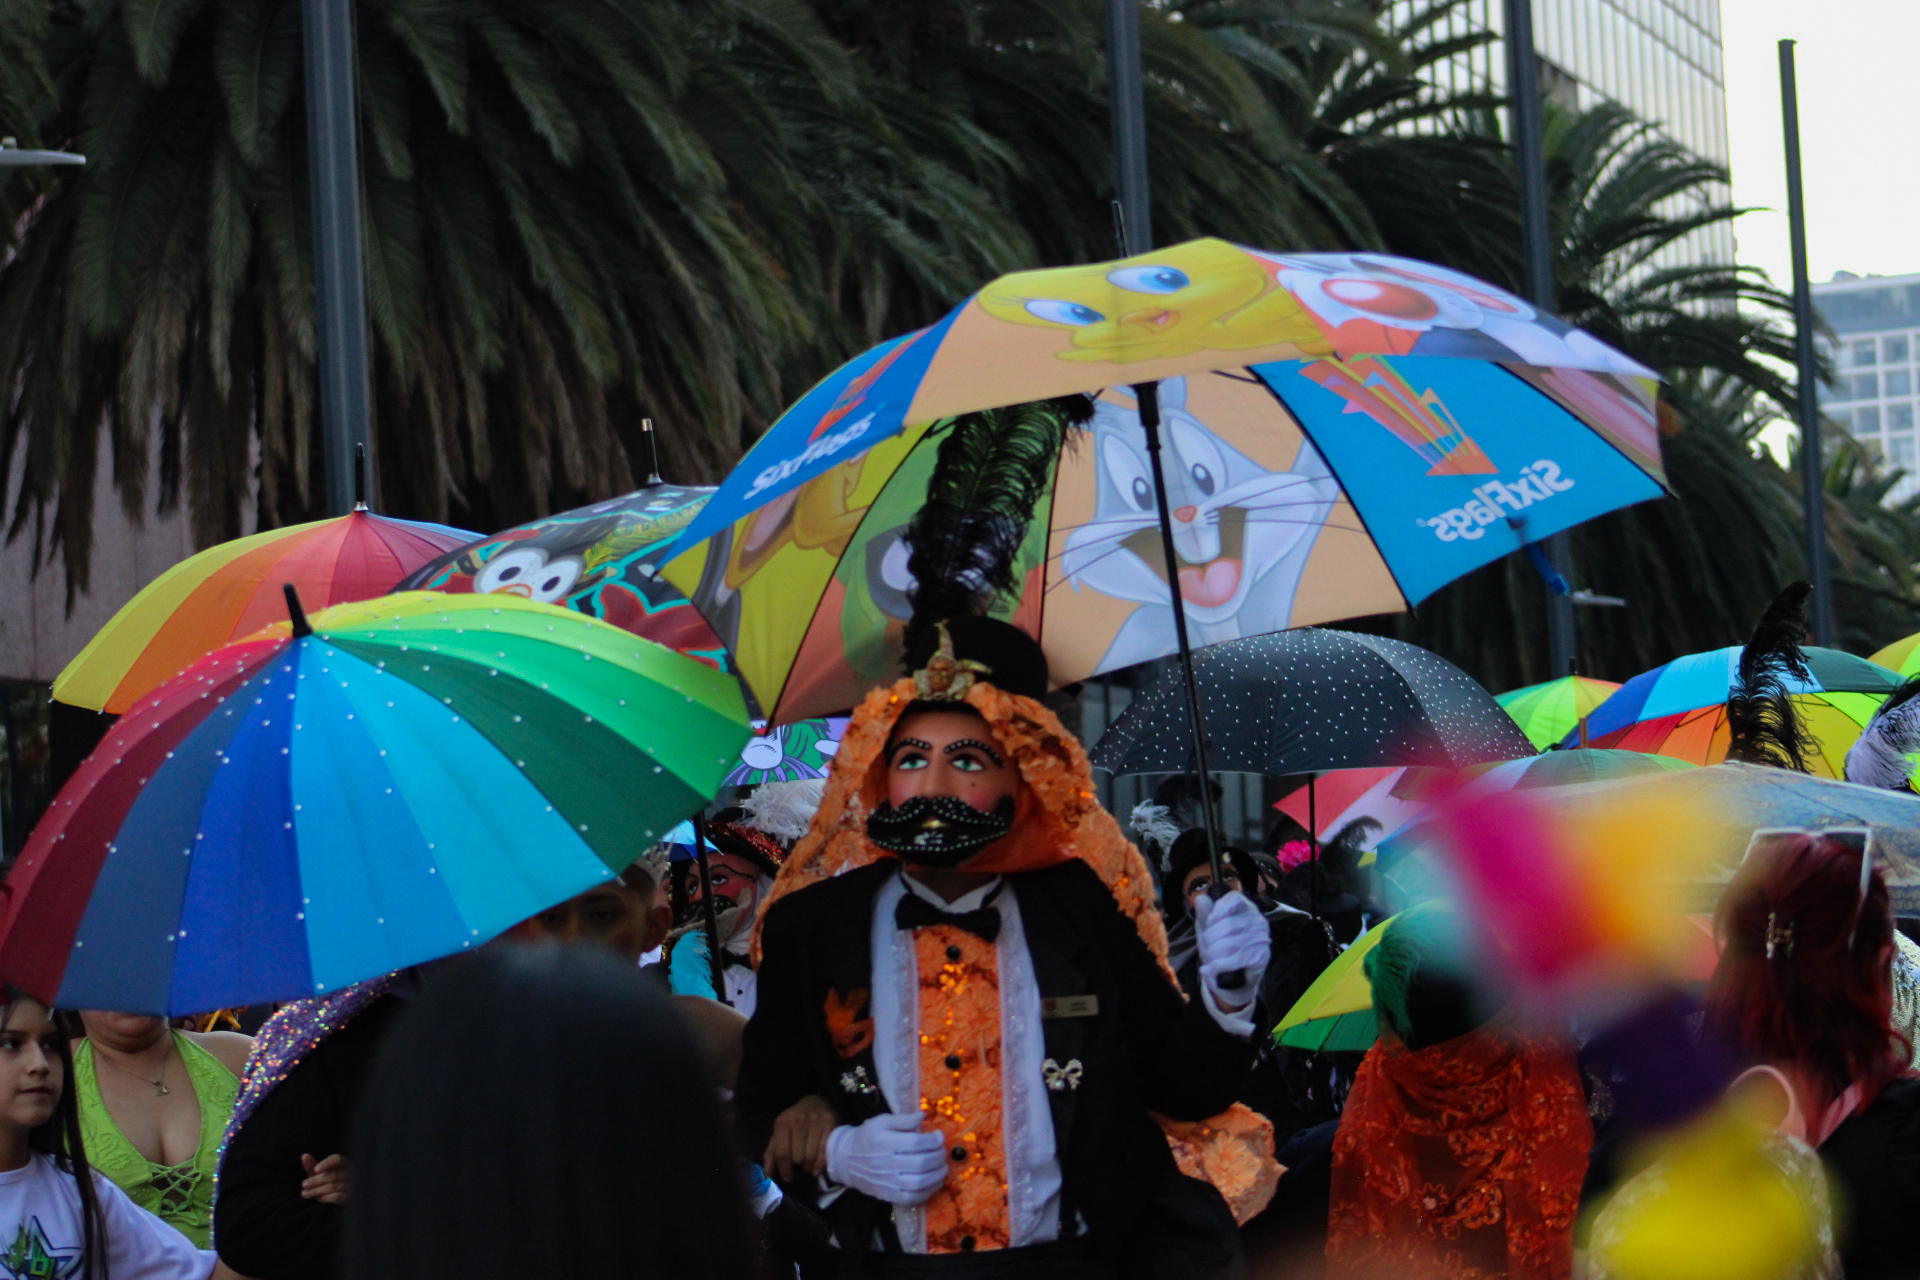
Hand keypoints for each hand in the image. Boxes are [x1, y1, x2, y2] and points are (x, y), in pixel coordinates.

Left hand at [299, 1153, 350, 1204]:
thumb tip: (304, 1155)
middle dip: (316, 1180)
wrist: (335, 1200)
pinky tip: (317, 1198)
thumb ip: (311, 1166)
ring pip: (333, 1186)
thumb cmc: (325, 1183)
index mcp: (343, 1163)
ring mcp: (351, 1186)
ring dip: (317, 1190)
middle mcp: (350, 1173)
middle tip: (304, 1184)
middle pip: (333, 1175)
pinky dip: (325, 1197)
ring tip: (304, 1193)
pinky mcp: (349, 1197)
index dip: (326, 1164)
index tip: (315, 1169)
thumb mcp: (318, 1174)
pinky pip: (337, 1197)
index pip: (337, 1160)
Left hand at [765, 1094, 839, 1181]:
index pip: (781, 1153)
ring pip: (811, 1156)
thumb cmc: (795, 1122)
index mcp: (782, 1122)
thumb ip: (772, 1153)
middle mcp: (798, 1119)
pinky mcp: (830, 1121)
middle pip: (797, 1157)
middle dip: (798, 1166)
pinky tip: (817, 1169)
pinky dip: (820, 1164)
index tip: (788, 1177)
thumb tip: (768, 1174)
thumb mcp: (780, 1134)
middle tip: (801, 1167)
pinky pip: (825, 1150)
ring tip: (808, 1166)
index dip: (784, 1169)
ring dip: (809, 1167)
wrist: (815, 1102)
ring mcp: (815, 1119)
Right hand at [825, 1112, 948, 1205]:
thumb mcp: (881, 1121)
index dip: (933, 1140)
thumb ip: (903, 1119)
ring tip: (943, 1167)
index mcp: (885, 1142)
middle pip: (921, 1163)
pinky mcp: (889, 1195)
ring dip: (937, 1175)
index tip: (939, 1136)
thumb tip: (923, 1116)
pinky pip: (912, 1198)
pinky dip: (928, 1192)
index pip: (916, 1143)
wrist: (846, 1160)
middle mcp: (886, 1164)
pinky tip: (934, 1182)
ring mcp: (888, 1182)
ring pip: (919, 1183)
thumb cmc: (866, 1137)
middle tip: (943, 1151)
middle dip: (938, 1156)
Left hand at [1194, 890, 1269, 1009]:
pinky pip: (1235, 960)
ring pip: (1229, 943)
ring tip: (1208, 960)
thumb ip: (1205, 914)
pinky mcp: (1261, 956)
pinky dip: (1217, 966)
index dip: (1218, 909)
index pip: (1234, 898)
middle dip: (1209, 939)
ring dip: (1212, 954)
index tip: (1208, 922)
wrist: (1235, 977)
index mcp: (1245, 908)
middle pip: (1228, 924)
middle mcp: (1257, 920)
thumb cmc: (1222, 947)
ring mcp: (1261, 938)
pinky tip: (1207, 970)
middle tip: (1205, 948)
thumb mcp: (1209, 929)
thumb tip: (1200, 898)